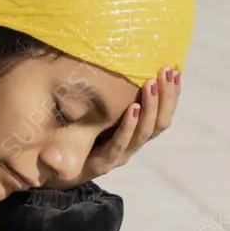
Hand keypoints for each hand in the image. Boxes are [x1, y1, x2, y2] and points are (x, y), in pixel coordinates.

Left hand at [84, 65, 180, 180]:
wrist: (53, 169)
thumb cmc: (75, 136)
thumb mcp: (95, 112)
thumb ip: (108, 95)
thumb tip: (122, 60)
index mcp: (134, 133)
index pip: (162, 113)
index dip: (172, 94)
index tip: (176, 70)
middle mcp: (131, 144)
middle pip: (159, 123)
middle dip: (166, 97)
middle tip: (167, 72)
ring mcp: (118, 155)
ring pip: (143, 134)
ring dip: (150, 107)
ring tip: (151, 84)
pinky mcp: (101, 165)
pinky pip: (118, 145)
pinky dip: (128, 127)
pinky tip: (133, 108)